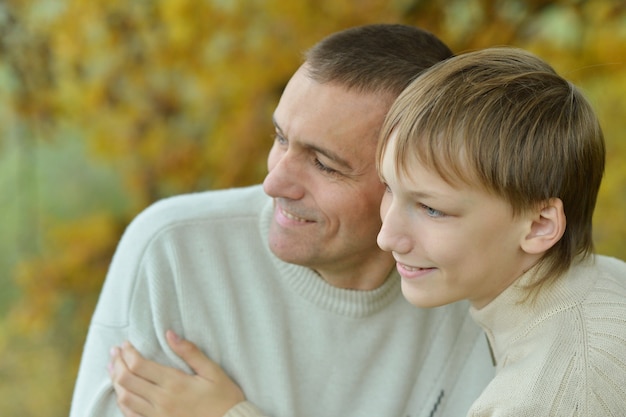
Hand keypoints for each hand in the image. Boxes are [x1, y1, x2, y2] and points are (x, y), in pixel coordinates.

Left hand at [108, 330, 244, 416]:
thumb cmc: (225, 398)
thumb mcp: (212, 371)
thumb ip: (190, 352)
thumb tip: (170, 334)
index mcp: (175, 383)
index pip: (140, 365)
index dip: (128, 352)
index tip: (125, 343)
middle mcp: (162, 400)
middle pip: (127, 380)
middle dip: (117, 363)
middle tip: (114, 352)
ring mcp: (157, 416)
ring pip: (125, 398)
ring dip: (116, 381)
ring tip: (113, 369)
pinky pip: (131, 416)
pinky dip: (122, 402)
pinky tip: (122, 393)